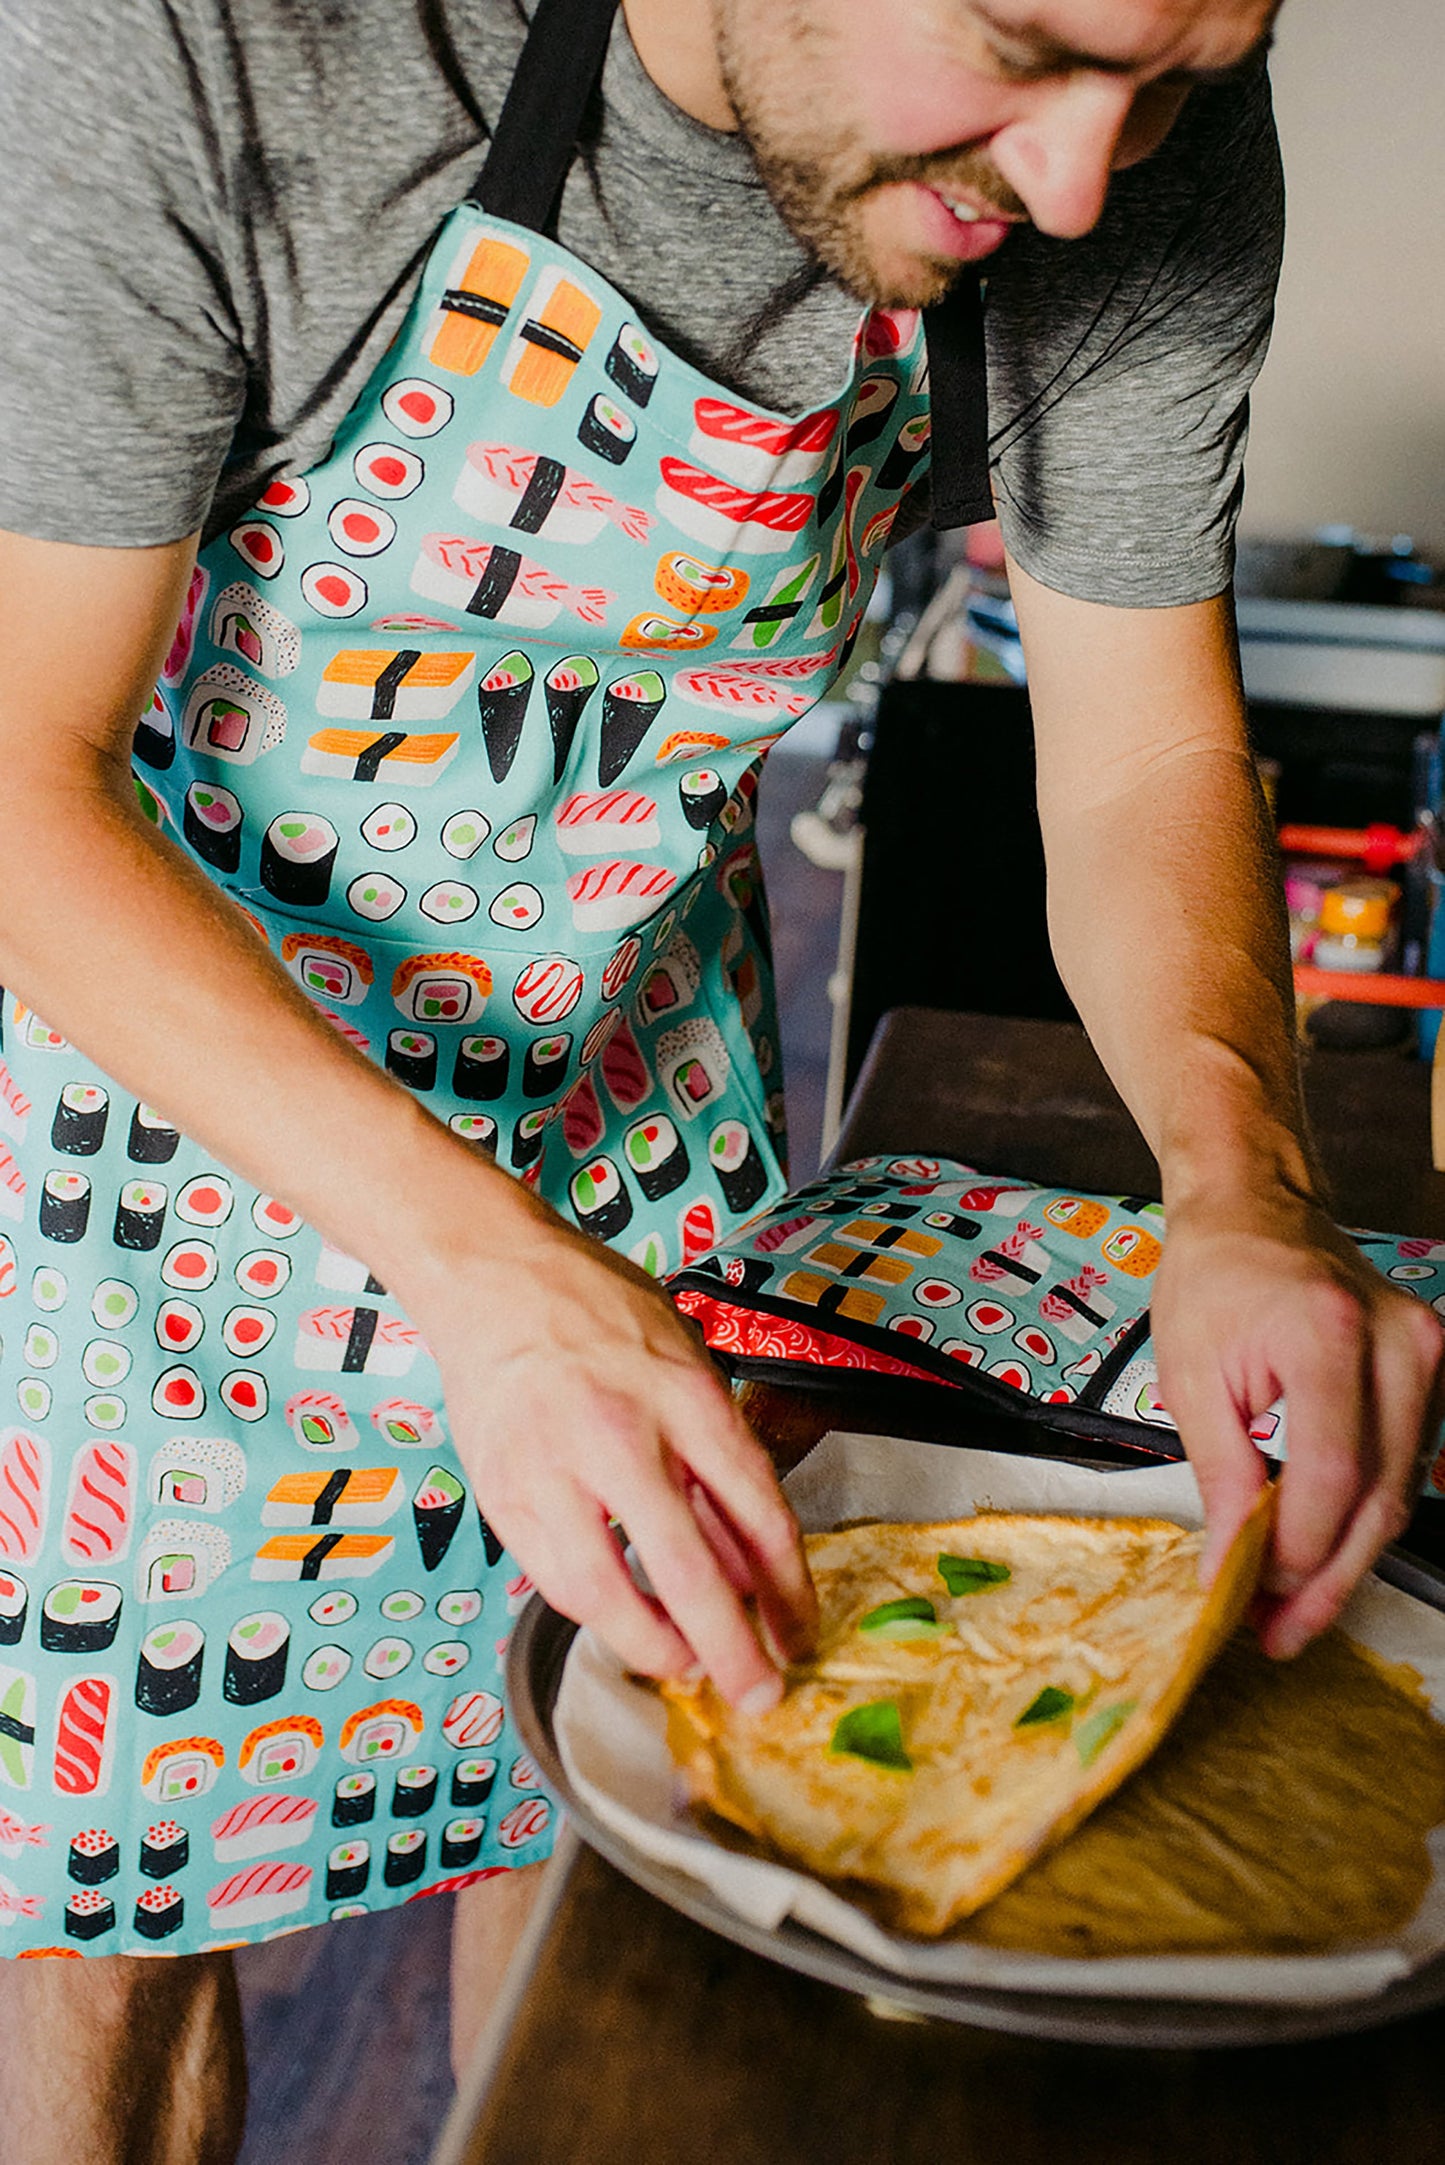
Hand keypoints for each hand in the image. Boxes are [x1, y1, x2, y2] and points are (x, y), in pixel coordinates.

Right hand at [416, 1202, 816, 1710]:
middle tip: (758, 1695)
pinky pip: (557, 1581)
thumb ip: (718, 1458)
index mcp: (686, 1398)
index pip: (757, 1514)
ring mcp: (554, 1472)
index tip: (800, 1634)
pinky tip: (624, 1618)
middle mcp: (622, 1439)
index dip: (787, 1590)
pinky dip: (597, 1612)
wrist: (494, 1278)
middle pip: (689, 1573)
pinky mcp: (504, 1496)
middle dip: (732, 1649)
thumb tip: (750, 1565)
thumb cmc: (599, 1311)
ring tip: (687, 1664)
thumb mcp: (687, 1362)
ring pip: (608, 1597)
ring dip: (656, 1647)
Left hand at [1150, 1187, 1444, 1658]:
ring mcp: (1428, 1354)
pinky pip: (1405, 1465)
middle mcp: (1399, 1343)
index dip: (1294, 1553)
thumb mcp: (1191, 1377)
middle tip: (1279, 1633)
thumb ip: (1221, 1476)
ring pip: (1400, 1492)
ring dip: (1346, 1557)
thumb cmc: (1212, 1280)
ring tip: (1292, 1608)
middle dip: (1327, 1578)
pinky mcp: (1434, 1367)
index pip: (1330, 1477)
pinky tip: (1319, 1551)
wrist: (1254, 1208)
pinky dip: (1362, 1514)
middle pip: (1379, 1497)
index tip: (1249, 1600)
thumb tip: (1230, 1570)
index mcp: (1329, 1334)